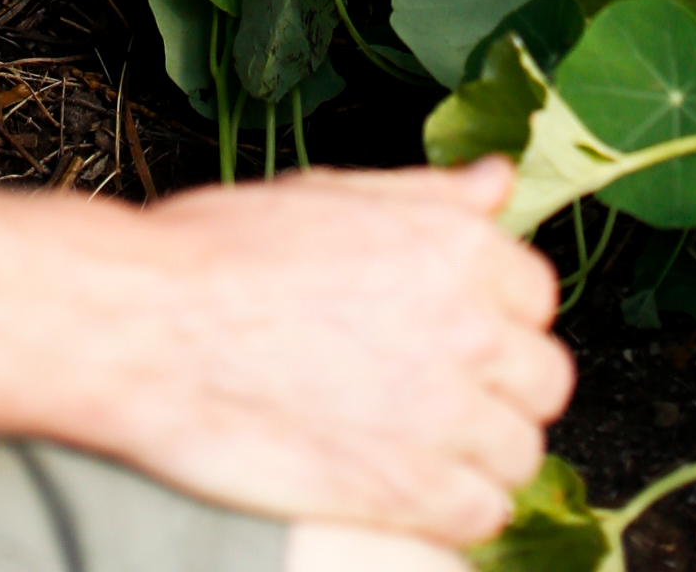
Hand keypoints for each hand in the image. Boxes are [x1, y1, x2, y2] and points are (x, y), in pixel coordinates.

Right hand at [107, 156, 571, 543]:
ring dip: (484, 454)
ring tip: (430, 448)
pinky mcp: (408, 489)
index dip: (501, 313)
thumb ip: (430, 195)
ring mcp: (443, 412)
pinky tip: (417, 492)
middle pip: (544, 379)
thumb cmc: (224, 251)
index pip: (537, 292)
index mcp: (453, 244)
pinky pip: (480, 515)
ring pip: (520, 454)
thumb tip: (496, 180)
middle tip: (452, 394)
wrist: (151, 325)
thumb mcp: (335, 193)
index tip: (466, 330)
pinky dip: (459, 511)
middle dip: (506, 388)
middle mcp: (467, 324)